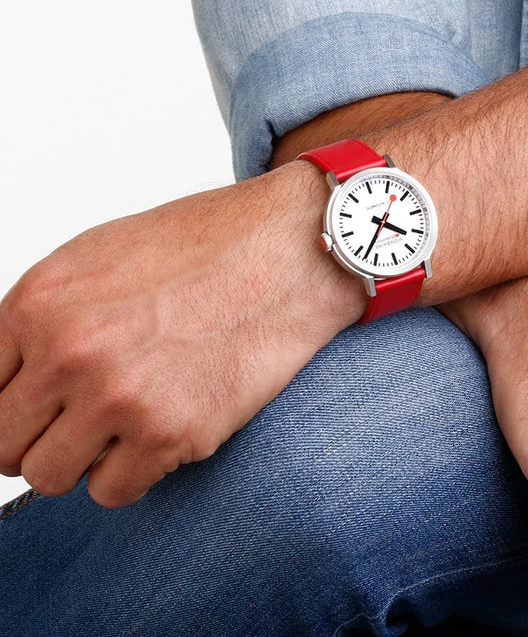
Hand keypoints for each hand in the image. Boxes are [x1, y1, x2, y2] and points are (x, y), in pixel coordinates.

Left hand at [0, 162, 362, 506]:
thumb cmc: (207, 247)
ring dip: (82, 457)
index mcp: (40, 304)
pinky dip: (129, 471)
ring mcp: (122, 398)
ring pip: (51, 476)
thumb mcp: (97, 258)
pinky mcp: (174, 434)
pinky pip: (113, 490)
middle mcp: (70, 354)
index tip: (33, 411)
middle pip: (3, 445)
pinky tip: (160, 430)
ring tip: (125, 422)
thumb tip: (11, 378)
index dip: (7, 404)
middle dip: (37, 437)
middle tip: (79, 419)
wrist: (289, 250)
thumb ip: (40, 320)